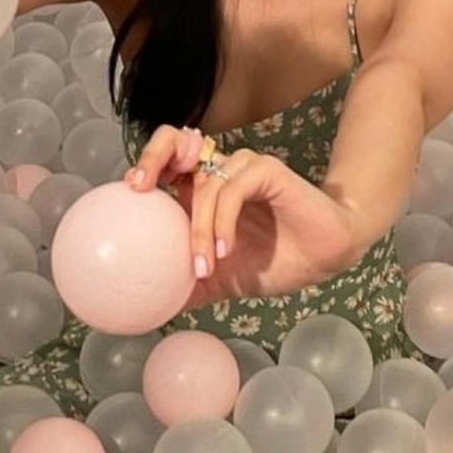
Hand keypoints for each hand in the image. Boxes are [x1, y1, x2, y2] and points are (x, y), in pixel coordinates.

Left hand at [126, 125, 356, 305]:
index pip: (164, 160)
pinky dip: (223, 221)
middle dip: (152, 156)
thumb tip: (148, 310)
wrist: (325, 257)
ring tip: (205, 265)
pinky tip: (225, 250)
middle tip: (140, 187)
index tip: (128, 191)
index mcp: (202, 189)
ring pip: (206, 183)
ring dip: (200, 228)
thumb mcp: (221, 280)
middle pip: (175, 141)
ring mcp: (243, 167)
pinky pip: (233, 189)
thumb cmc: (275, 261)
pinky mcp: (267, 170)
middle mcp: (218, 171)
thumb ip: (188, 287)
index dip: (143, 166)